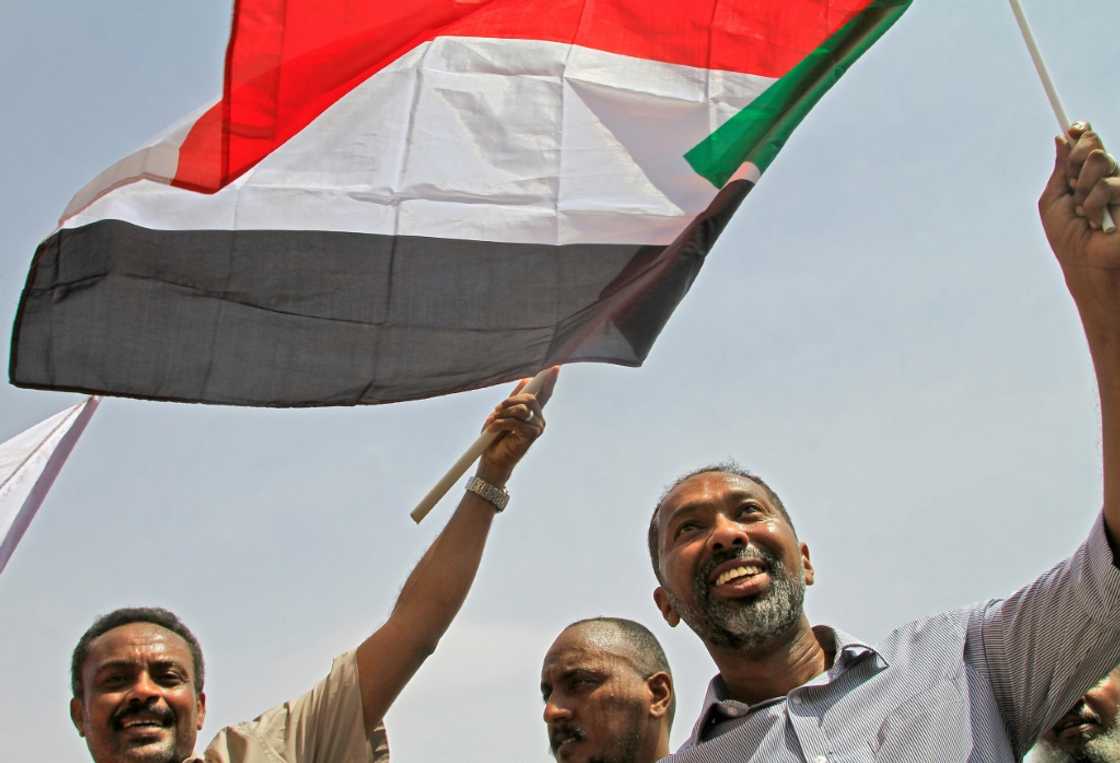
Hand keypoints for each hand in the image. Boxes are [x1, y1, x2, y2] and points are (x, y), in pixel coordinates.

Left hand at [476, 367, 559, 485]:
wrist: (493, 460)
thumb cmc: (496, 437)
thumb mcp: (502, 413)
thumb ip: (513, 398)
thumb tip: (525, 380)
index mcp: (533, 412)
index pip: (545, 393)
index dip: (550, 380)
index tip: (555, 367)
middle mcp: (539, 419)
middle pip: (530, 398)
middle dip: (511, 401)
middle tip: (497, 409)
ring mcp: (537, 427)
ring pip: (521, 409)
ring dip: (503, 413)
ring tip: (492, 421)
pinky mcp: (531, 435)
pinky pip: (515, 422)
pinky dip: (500, 423)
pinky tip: (492, 429)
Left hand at [1039, 122, 1119, 341]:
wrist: (1087, 265)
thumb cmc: (1068, 240)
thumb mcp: (1054, 203)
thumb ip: (1060, 171)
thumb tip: (1061, 139)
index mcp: (1087, 178)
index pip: (1088, 145)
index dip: (1082, 133)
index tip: (1073, 125)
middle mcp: (1108, 178)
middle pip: (1094, 146)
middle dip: (1077, 159)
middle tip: (1073, 183)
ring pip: (1102, 160)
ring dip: (1083, 188)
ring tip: (1085, 212)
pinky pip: (1110, 183)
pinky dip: (1095, 202)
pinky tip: (1099, 220)